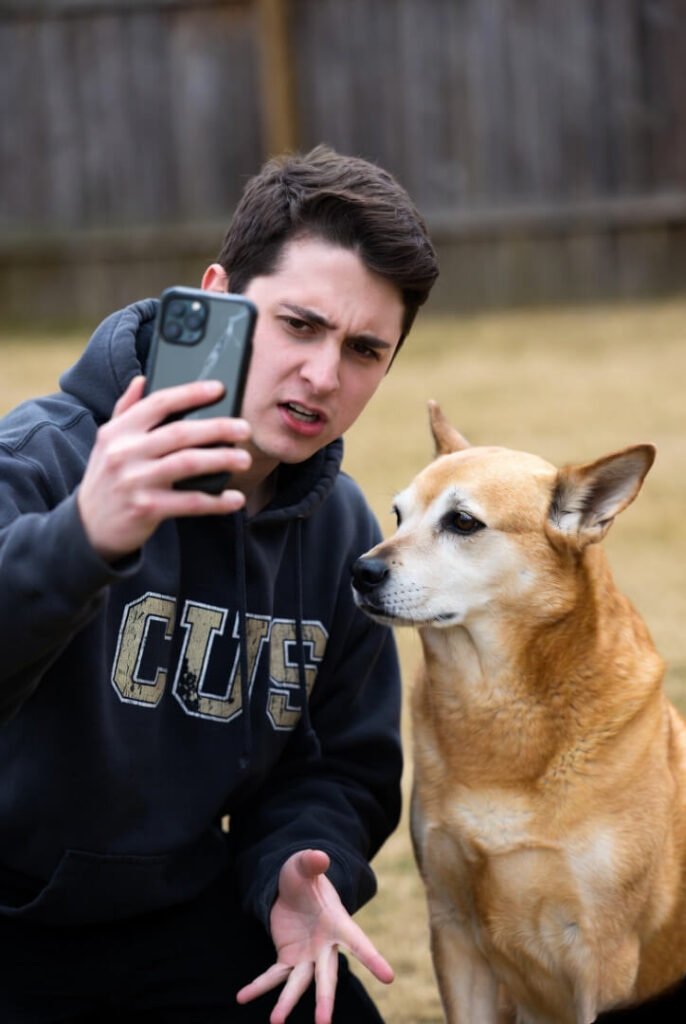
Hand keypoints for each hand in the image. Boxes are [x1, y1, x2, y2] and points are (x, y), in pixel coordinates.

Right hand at [77, 375, 251, 561]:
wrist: (88, 527)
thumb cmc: (108, 479)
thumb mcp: (108, 442)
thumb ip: (125, 410)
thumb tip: (142, 379)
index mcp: (118, 431)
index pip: (158, 403)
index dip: (191, 393)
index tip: (219, 389)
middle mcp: (124, 452)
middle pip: (179, 433)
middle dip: (217, 428)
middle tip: (244, 428)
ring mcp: (134, 481)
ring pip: (188, 463)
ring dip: (222, 460)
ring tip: (244, 460)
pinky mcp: (146, 509)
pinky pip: (189, 502)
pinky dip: (216, 501)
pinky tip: (235, 499)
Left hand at [236, 849, 392, 1023]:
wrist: (293, 889)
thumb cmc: (304, 876)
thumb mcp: (304, 865)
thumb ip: (310, 862)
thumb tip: (319, 857)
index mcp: (338, 923)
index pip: (358, 942)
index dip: (373, 959)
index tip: (389, 977)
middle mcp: (325, 946)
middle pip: (327, 976)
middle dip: (325, 999)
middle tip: (323, 1023)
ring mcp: (307, 956)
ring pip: (299, 983)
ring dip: (287, 1002)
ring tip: (274, 1022)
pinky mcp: (288, 958)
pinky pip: (273, 976)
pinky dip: (258, 986)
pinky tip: (242, 997)